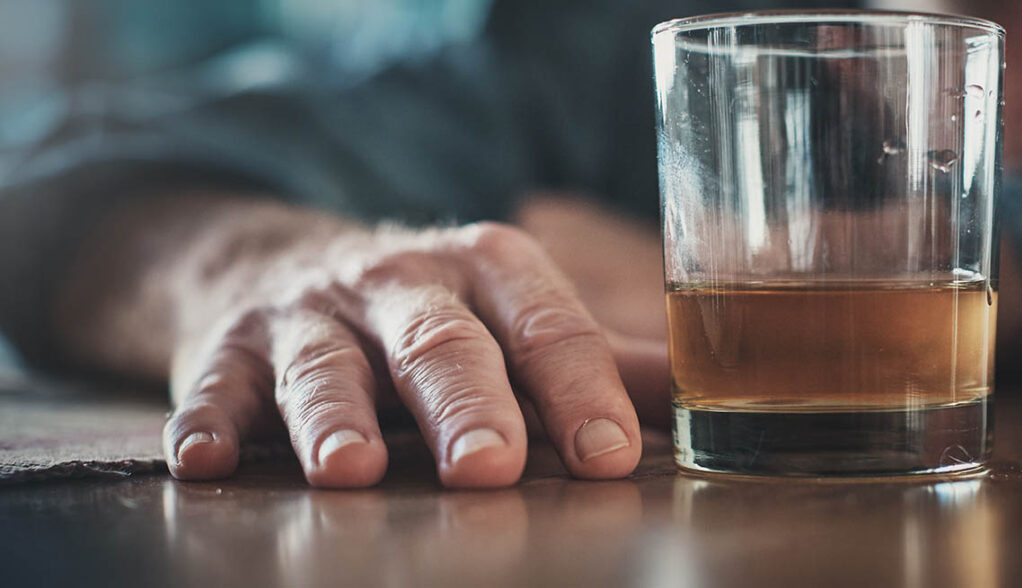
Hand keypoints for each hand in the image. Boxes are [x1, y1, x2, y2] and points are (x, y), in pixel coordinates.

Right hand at [161, 209, 659, 488]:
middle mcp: (402, 282)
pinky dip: (207, 418)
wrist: (295, 262)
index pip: (545, 327)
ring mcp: (315, 312)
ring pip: (326, 363)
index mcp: (489, 268)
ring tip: (349, 471)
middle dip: (464, 402)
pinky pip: (217, 384)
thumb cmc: (433, 306)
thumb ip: (603, 362)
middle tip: (489, 465)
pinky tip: (205, 460)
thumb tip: (710, 395)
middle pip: (440, 342)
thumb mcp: (517, 313)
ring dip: (334, 415)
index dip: (578, 390)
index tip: (608, 454)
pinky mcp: (235, 346)